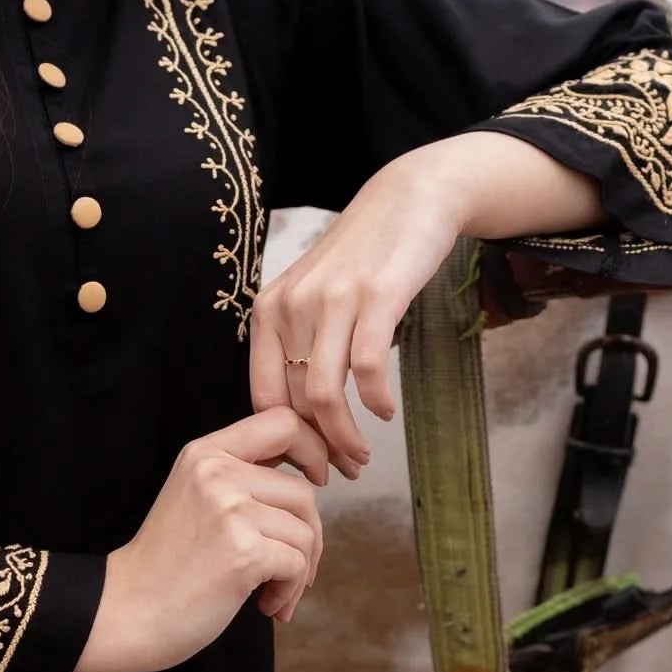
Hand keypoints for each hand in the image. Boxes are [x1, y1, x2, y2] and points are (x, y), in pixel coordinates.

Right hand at [74, 407, 329, 671]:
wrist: (125, 611)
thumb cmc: (165, 566)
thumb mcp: (195, 498)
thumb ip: (240, 477)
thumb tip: (310, 476)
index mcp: (206, 453)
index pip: (283, 421)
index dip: (315, 448)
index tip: (320, 478)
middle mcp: (218, 473)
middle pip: (304, 491)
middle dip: (309, 535)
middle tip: (290, 567)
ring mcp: (230, 510)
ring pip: (306, 531)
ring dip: (299, 570)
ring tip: (271, 593)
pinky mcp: (243, 551)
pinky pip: (298, 564)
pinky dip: (290, 590)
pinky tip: (266, 605)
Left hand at [249, 146, 470, 470]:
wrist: (407, 201)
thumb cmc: (361, 260)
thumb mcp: (313, 298)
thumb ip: (300, 347)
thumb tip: (301, 417)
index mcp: (268, 313)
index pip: (264, 397)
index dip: (285, 442)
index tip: (308, 465)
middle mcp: (291, 307)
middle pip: (296, 402)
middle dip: (319, 448)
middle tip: (343, 470)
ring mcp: (332, 301)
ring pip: (324, 394)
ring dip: (345, 436)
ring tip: (362, 454)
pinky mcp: (375, 297)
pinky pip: (366, 369)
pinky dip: (375, 402)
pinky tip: (385, 412)